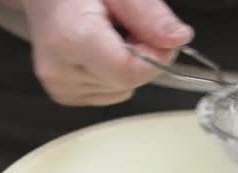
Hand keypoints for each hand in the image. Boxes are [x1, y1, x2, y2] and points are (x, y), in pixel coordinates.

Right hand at [19, 0, 192, 105]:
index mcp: (71, 37)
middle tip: (128, 25)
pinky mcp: (63, 93)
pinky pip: (110, 94)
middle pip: (128, 82)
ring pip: (122, 89)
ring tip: (109, 33)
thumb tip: (178, 39)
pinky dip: (114, 74)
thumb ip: (148, 14)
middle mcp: (59, 68)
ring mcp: (58, 84)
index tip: (159, 35)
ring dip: (128, 63)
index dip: (156, 57)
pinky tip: (100, 50)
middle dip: (142, 56)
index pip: (130, 72)